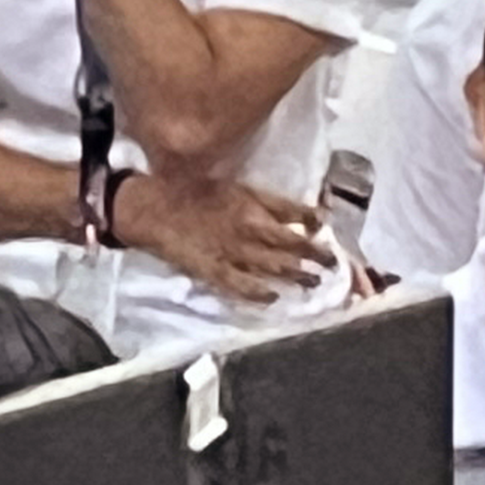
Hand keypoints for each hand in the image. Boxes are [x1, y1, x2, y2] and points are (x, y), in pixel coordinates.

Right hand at [110, 164, 332, 303]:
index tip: (325, 231)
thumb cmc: (193, 190)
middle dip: (315, 256)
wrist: (153, 208)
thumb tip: (305, 214)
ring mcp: (233, 253)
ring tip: (313, 282)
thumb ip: (270, 202)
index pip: (296, 216)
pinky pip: (242, 287)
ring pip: (274, 268)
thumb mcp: (237, 186)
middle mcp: (250, 230)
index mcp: (254, 205)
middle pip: (292, 246)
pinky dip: (259, 294)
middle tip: (331, 264)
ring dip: (296, 276)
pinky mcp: (214, 271)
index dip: (315, 224)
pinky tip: (272, 298)